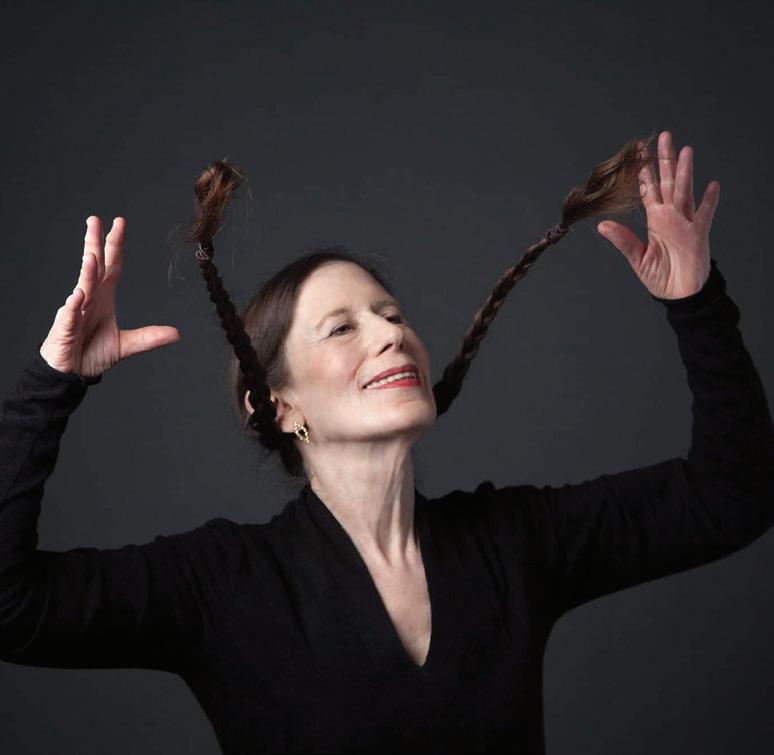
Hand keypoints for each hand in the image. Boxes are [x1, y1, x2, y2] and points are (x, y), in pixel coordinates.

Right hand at [39, 216, 181, 377]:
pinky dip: (73, 306)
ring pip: (82, 288)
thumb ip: (149, 338)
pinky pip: (69, 316)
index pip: (112, 266)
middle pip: (93, 267)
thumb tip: (177, 334)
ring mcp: (76, 312)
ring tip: (92, 256)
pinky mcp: (65, 329)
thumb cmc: (92, 353)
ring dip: (87, 273)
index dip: (115, 245)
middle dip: (94, 244)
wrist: (72, 373)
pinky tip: (77, 296)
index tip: (119, 223)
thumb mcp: (126, 345)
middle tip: (95, 221)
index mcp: (103, 297)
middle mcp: (89, 299)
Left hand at [597, 130, 720, 298]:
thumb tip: (601, 225)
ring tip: (685, 151)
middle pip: (668, 183)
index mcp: (656, 220)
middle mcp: (671, 217)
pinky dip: (709, 202)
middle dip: (665, 161)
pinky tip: (712, 185)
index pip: (650, 191)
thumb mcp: (637, 258)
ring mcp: (686, 224)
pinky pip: (704, 216)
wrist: (679, 293)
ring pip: (684, 193)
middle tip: (663, 137)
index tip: (639, 153)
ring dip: (684, 173)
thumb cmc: (661, 275)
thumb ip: (622, 240)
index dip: (645, 172)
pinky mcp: (698, 235)